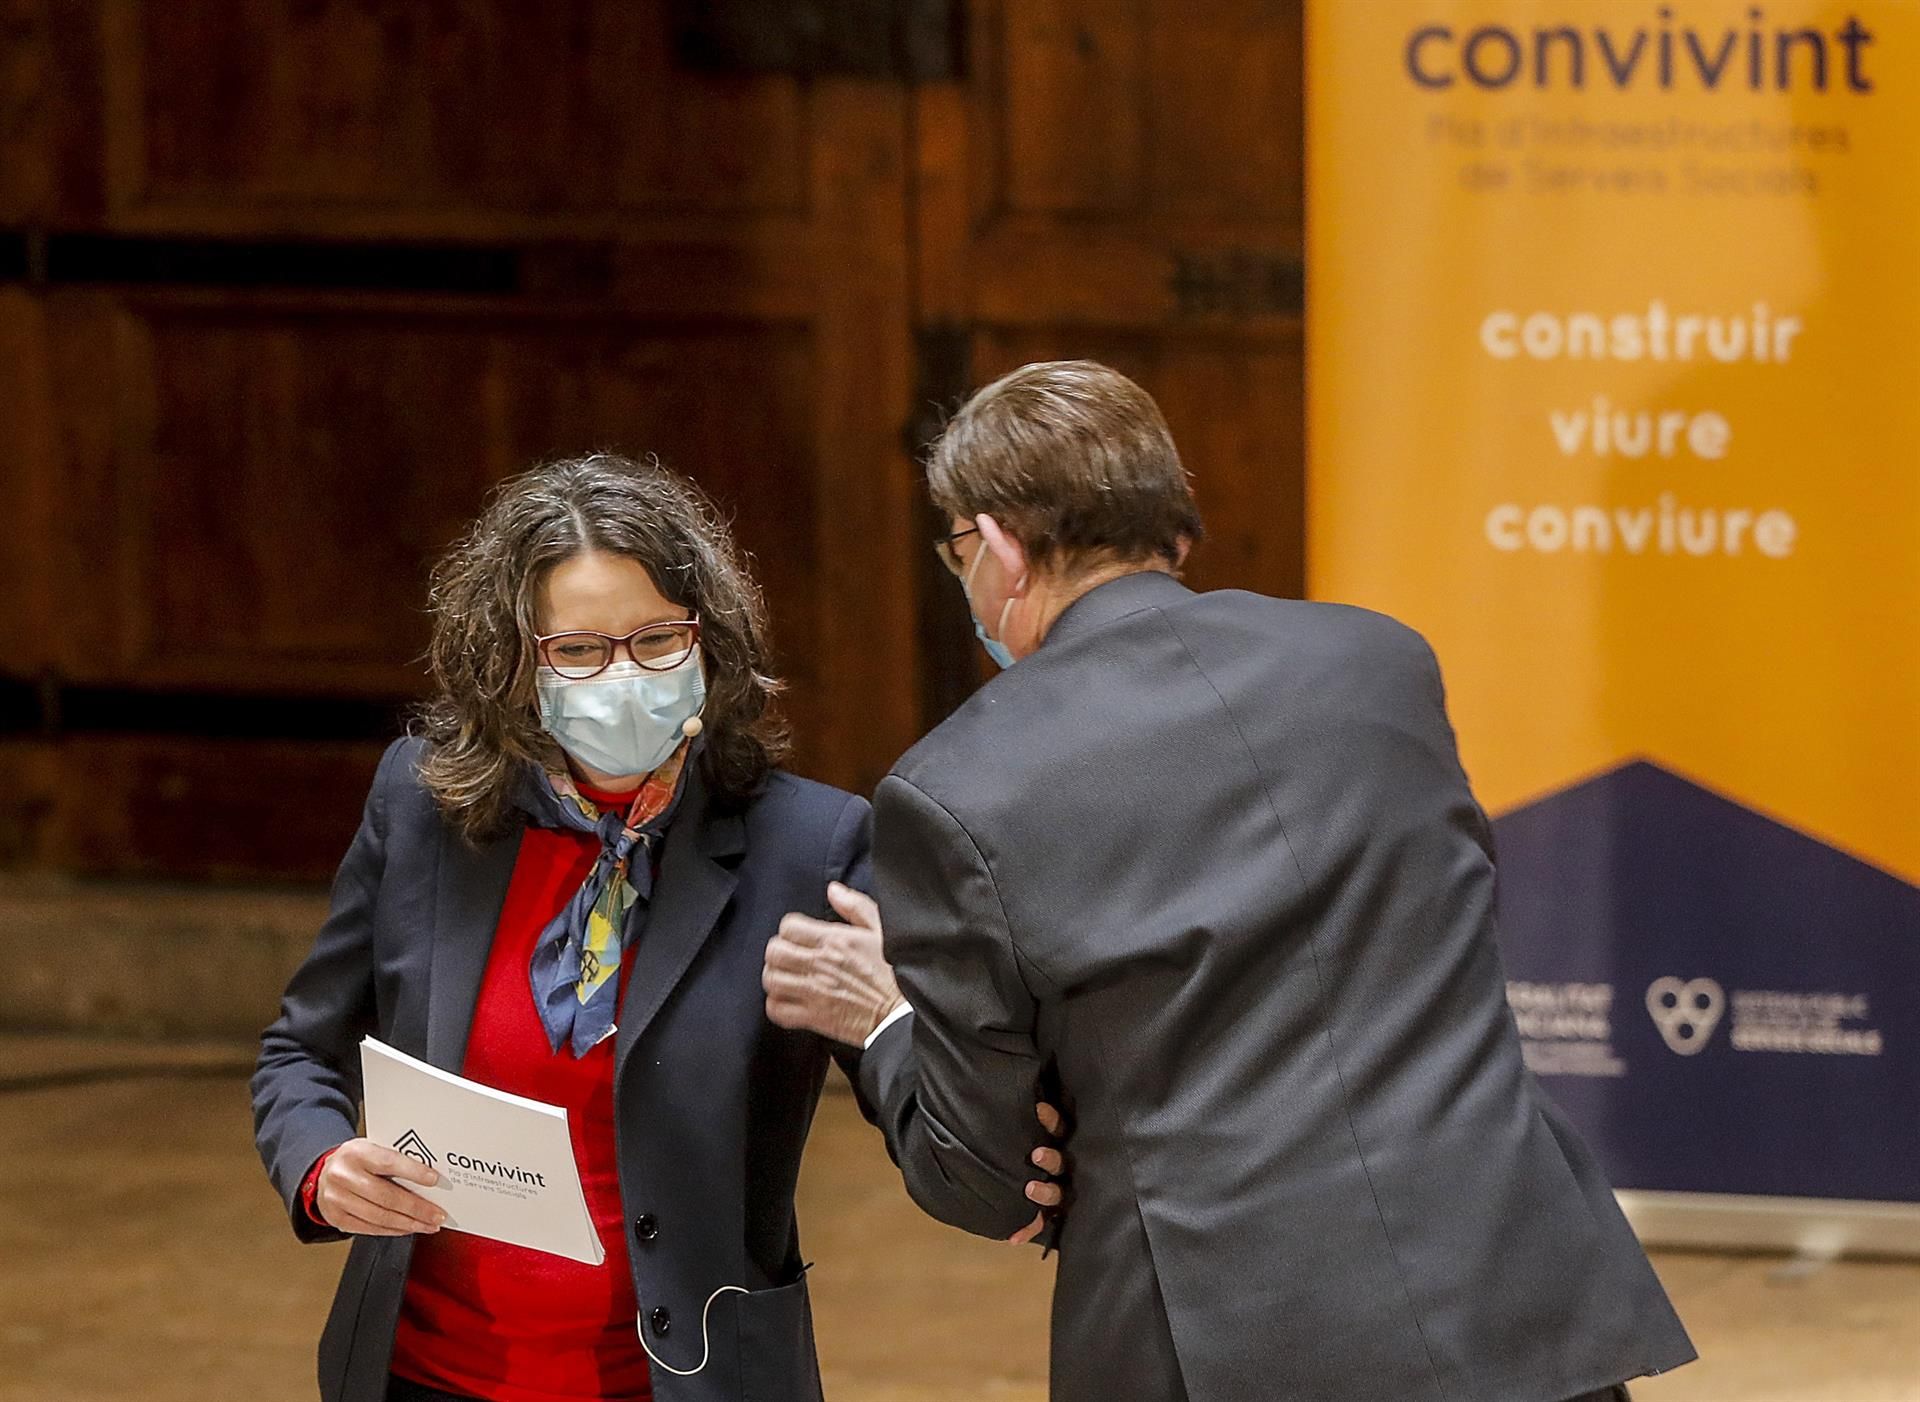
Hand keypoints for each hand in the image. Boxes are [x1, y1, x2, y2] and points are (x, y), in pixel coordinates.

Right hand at [315, 1138, 446, 1236]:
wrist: (324, 1172)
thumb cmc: (356, 1160)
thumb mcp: (372, 1148)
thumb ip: (394, 1159)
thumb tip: (428, 1176)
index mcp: (356, 1152)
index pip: (389, 1162)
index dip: (413, 1172)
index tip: (434, 1180)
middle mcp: (343, 1175)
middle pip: (386, 1196)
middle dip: (417, 1208)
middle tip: (437, 1214)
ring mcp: (337, 1199)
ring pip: (379, 1216)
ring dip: (408, 1223)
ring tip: (427, 1225)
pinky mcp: (336, 1218)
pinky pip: (369, 1228)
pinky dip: (392, 1230)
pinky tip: (407, 1228)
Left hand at [763, 882, 906, 1046]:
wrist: (905, 1014)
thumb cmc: (897, 973)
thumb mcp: (883, 929)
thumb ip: (856, 906)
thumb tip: (833, 890)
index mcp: (834, 940)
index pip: (789, 926)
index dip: (791, 930)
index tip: (799, 937)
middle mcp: (819, 965)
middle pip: (774, 952)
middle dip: (778, 952)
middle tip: (789, 957)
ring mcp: (814, 993)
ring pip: (771, 980)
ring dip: (775, 977)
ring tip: (787, 978)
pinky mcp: (814, 1018)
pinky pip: (777, 1011)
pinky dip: (777, 1006)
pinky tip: (788, 1001)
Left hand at [1010, 1101, 1066, 1245]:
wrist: (1091, 1187)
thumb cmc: (1058, 1141)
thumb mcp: (1060, 1129)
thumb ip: (1047, 1114)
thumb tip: (1031, 1095)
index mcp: (1070, 1143)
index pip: (1062, 1128)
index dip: (1051, 1119)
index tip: (1038, 1110)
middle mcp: (1070, 1167)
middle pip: (1062, 1162)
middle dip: (1051, 1159)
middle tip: (1036, 1154)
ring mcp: (1065, 1189)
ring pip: (1057, 1193)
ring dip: (1044, 1193)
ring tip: (1029, 1190)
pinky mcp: (1057, 1211)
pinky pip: (1043, 1222)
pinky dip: (1027, 1228)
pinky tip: (1012, 1238)